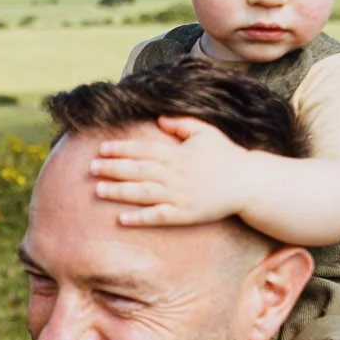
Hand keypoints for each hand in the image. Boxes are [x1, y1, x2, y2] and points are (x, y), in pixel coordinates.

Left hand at [89, 116, 249, 224]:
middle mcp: (175, 174)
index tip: (102, 148)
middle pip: (137, 170)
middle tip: (91, 168)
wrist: (248, 183)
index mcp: (177, 154)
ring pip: (143, 193)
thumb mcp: (206, 132)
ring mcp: (179, 195)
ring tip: (99, 190)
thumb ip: (182, 124)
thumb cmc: (226, 155)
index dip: (121, 149)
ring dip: (119, 191)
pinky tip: (122, 219)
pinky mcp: (184, 214)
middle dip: (112, 168)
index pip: (143, 150)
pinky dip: (139, 218)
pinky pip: (158, 217)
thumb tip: (159, 120)